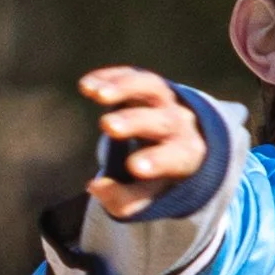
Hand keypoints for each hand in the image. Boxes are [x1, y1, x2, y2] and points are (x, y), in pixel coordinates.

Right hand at [80, 65, 206, 217]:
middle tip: (107, 126)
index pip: (176, 156)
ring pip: (152, 86)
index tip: (134, 168)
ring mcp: (166, 99)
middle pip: (163, 119)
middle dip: (135, 121)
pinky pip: (133, 75)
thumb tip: (95, 187)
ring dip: (123, 87)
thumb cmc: (161, 178)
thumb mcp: (148, 196)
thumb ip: (124, 200)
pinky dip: (111, 77)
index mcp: (188, 155)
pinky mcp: (147, 85)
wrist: (179, 144)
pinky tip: (87, 85)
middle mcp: (180, 123)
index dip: (157, 160)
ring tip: (94, 92)